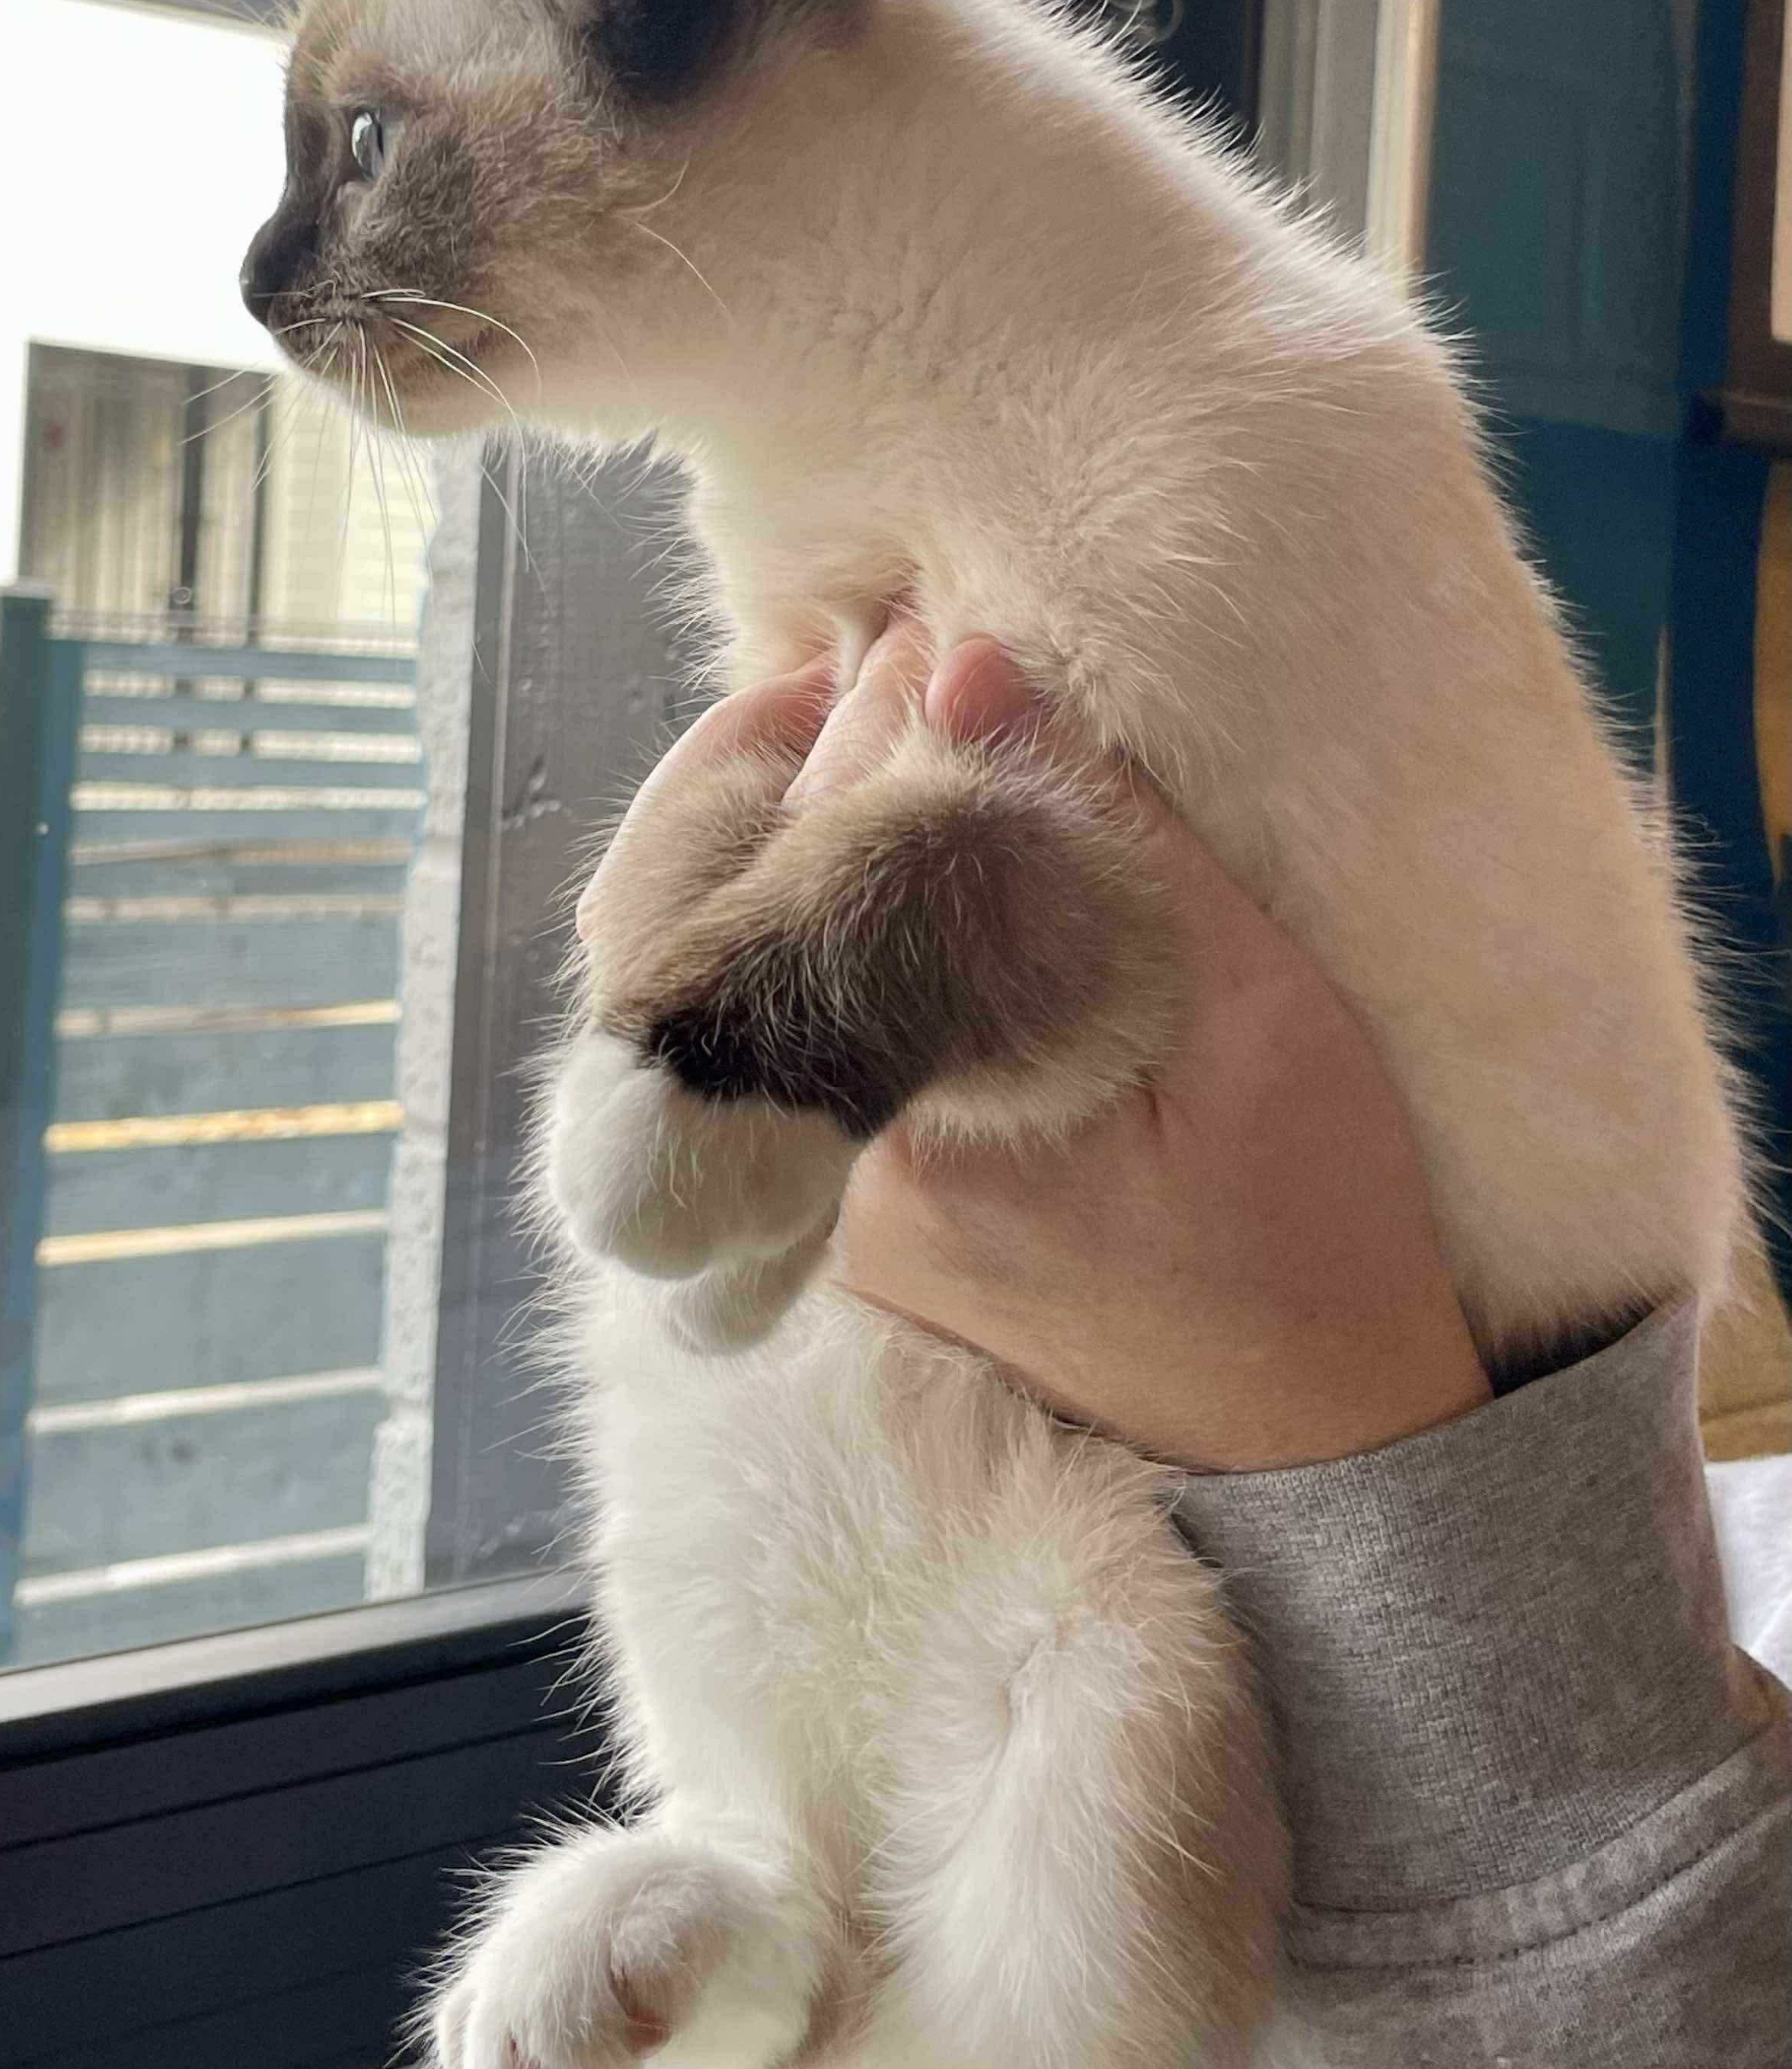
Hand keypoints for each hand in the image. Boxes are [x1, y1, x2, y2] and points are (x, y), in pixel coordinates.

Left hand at [580, 625, 1490, 1469]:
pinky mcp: (855, 1195)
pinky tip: (884, 824)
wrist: (1316, 1436)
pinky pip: (797, 1020)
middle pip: (751, 917)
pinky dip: (824, 902)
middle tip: (892, 642)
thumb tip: (974, 673)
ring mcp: (828, 1197)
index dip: (860, 729)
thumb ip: (1119, 847)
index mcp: (916, 1141)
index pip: (828, 882)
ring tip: (875, 707)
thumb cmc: (1319, 1239)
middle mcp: (829, 1181)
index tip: (919, 632)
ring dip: (803, 822)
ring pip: (749, 968)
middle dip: (811, 757)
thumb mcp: (1259, 1024)